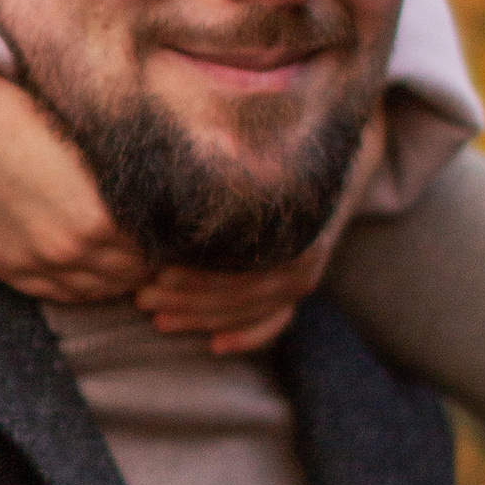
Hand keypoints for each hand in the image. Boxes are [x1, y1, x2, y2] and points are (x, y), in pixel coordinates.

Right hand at [0, 57, 152, 302]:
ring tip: (114, 257)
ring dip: (108, 279)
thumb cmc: (30, 114)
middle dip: (139, 264)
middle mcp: (66, 250)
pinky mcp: (0, 265)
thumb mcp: (91, 150)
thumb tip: (160, 211)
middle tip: (143, 245)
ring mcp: (29, 262)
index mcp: (98, 218)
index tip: (162, 229)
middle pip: (125, 278)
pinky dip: (72, 286)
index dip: (161, 241)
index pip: (152, 252)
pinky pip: (50, 294)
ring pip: (90, 293)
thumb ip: (124, 191)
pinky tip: (80, 266)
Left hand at [133, 110, 389, 357]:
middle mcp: (304, 248)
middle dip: (189, 298)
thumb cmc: (277, 137)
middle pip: (243, 289)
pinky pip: (279, 318)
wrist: (341, 147)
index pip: (238, 259)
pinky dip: (250, 334)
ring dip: (206, 318)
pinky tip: (216, 347)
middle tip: (143, 298)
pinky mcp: (304, 279)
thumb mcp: (250, 141)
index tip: (154, 270)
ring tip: (159, 318)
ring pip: (256, 308)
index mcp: (289, 217)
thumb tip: (165, 163)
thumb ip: (216, 157)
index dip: (195, 271)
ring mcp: (307, 269)